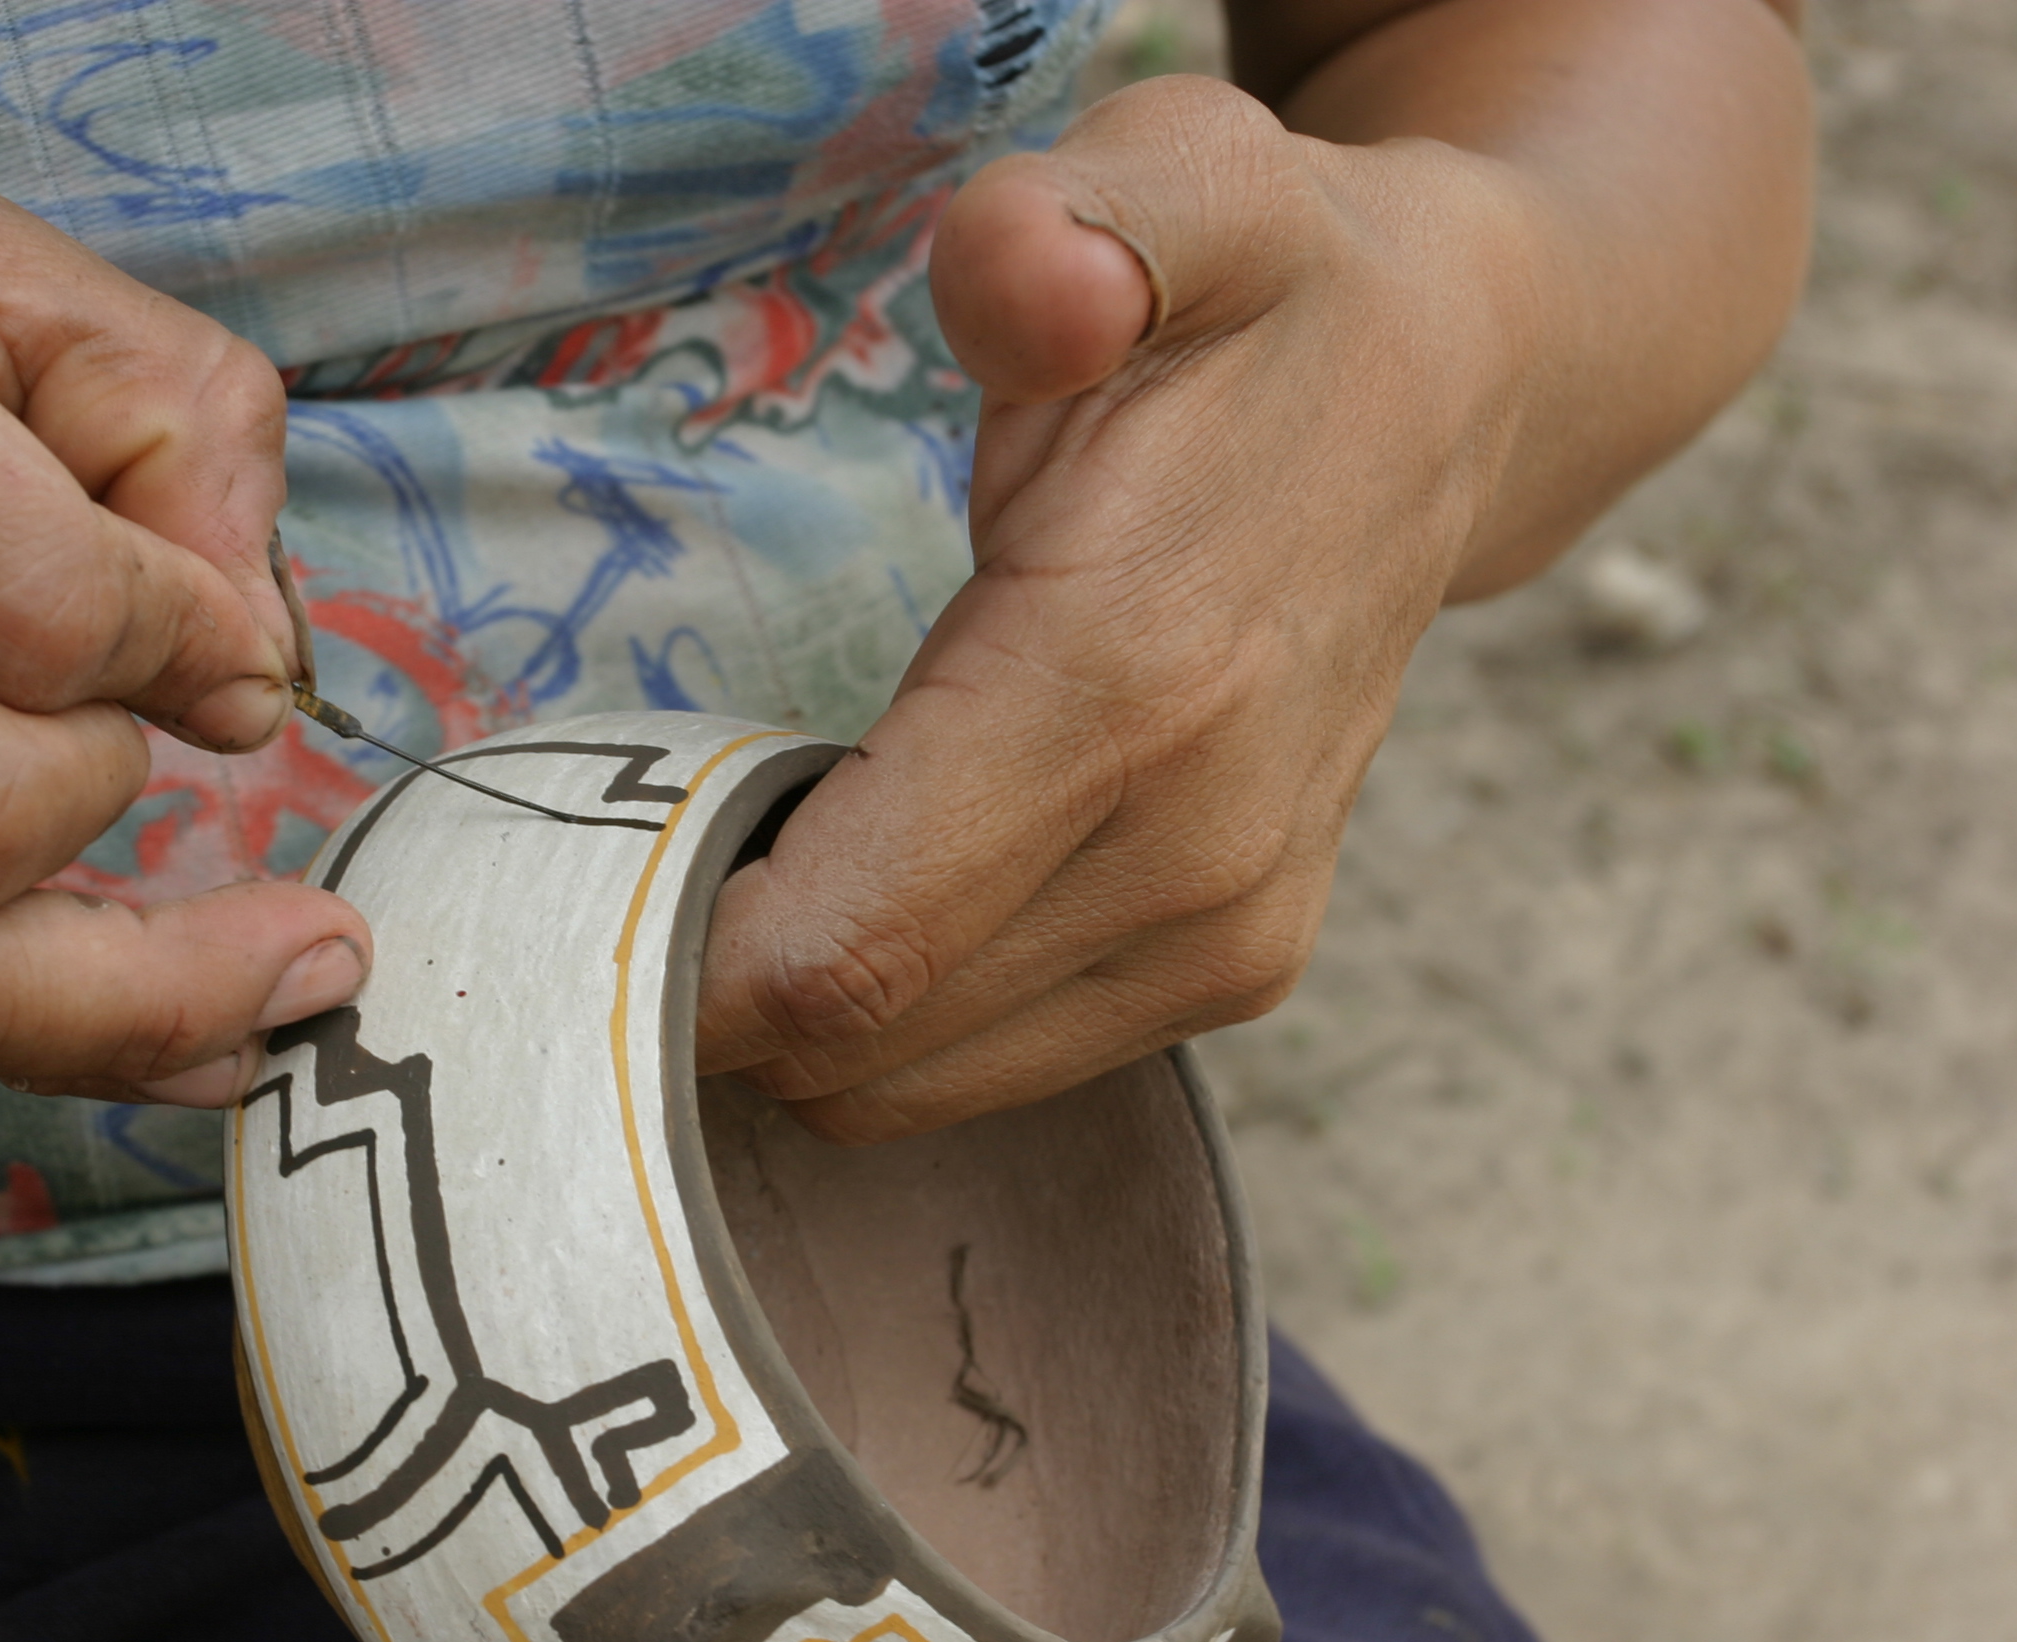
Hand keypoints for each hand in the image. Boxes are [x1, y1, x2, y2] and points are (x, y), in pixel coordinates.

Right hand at [0, 75, 365, 1104]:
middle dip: (117, 790)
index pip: (40, 613)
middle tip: (135, 713)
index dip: (187, 646)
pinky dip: (19, 1027)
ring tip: (198, 904)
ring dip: (101, 961)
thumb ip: (178, 439)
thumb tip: (250, 683)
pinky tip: (146, 1009)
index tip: (215, 635)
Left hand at [696, 73, 1547, 1139]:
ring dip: (788, 1011)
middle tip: (610, 863)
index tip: (563, 885)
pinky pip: (984, 1068)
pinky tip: (864, 878)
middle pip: (852, 1044)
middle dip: (699, 992)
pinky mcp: (1234, 973)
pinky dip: (884, 1016)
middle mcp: (1194, 857)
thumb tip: (1022, 281)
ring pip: (907, 1083)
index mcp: (1129, 689)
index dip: (668, 966)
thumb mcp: (1176, 183)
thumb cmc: (1268, 297)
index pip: (838, 952)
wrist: (1453, 396)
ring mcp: (1227, 937)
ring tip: (742, 855)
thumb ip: (1073, 224)